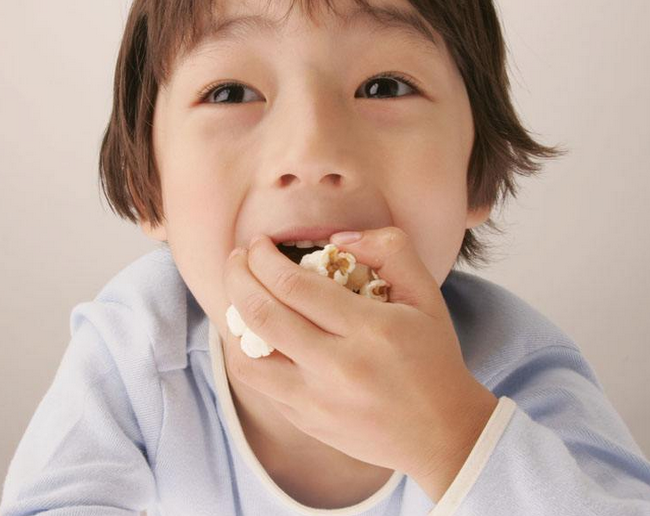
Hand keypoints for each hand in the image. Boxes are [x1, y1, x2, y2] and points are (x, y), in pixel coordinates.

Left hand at [223, 227, 497, 500]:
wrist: (442, 435)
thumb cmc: (433, 358)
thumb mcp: (426, 295)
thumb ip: (390, 250)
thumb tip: (337, 238)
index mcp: (370, 329)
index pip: (294, 285)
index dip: (264, 258)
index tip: (259, 244)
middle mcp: (337, 366)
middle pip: (262, 314)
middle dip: (237, 276)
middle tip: (236, 258)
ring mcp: (316, 399)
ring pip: (247, 357)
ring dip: (232, 318)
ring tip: (237, 295)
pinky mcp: (305, 420)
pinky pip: (257, 384)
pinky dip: (243, 353)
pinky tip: (249, 333)